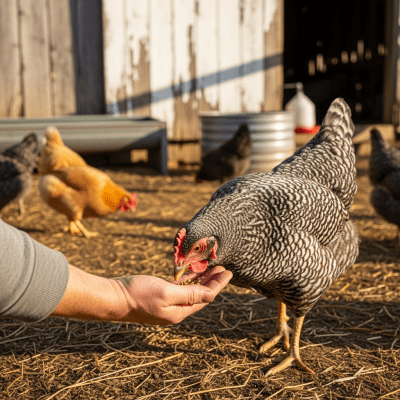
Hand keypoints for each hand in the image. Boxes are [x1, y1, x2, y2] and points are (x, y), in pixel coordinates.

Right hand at [113, 266, 231, 324]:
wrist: (112, 298)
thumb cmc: (138, 293)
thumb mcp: (166, 292)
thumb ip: (189, 294)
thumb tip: (211, 296)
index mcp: (179, 312)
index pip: (205, 298)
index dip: (218, 285)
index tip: (228, 273)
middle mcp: (175, 311)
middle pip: (200, 295)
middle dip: (212, 282)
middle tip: (223, 268)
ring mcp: (167, 306)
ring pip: (190, 292)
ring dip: (201, 280)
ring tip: (212, 268)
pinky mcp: (158, 299)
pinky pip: (179, 290)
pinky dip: (188, 281)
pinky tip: (191, 273)